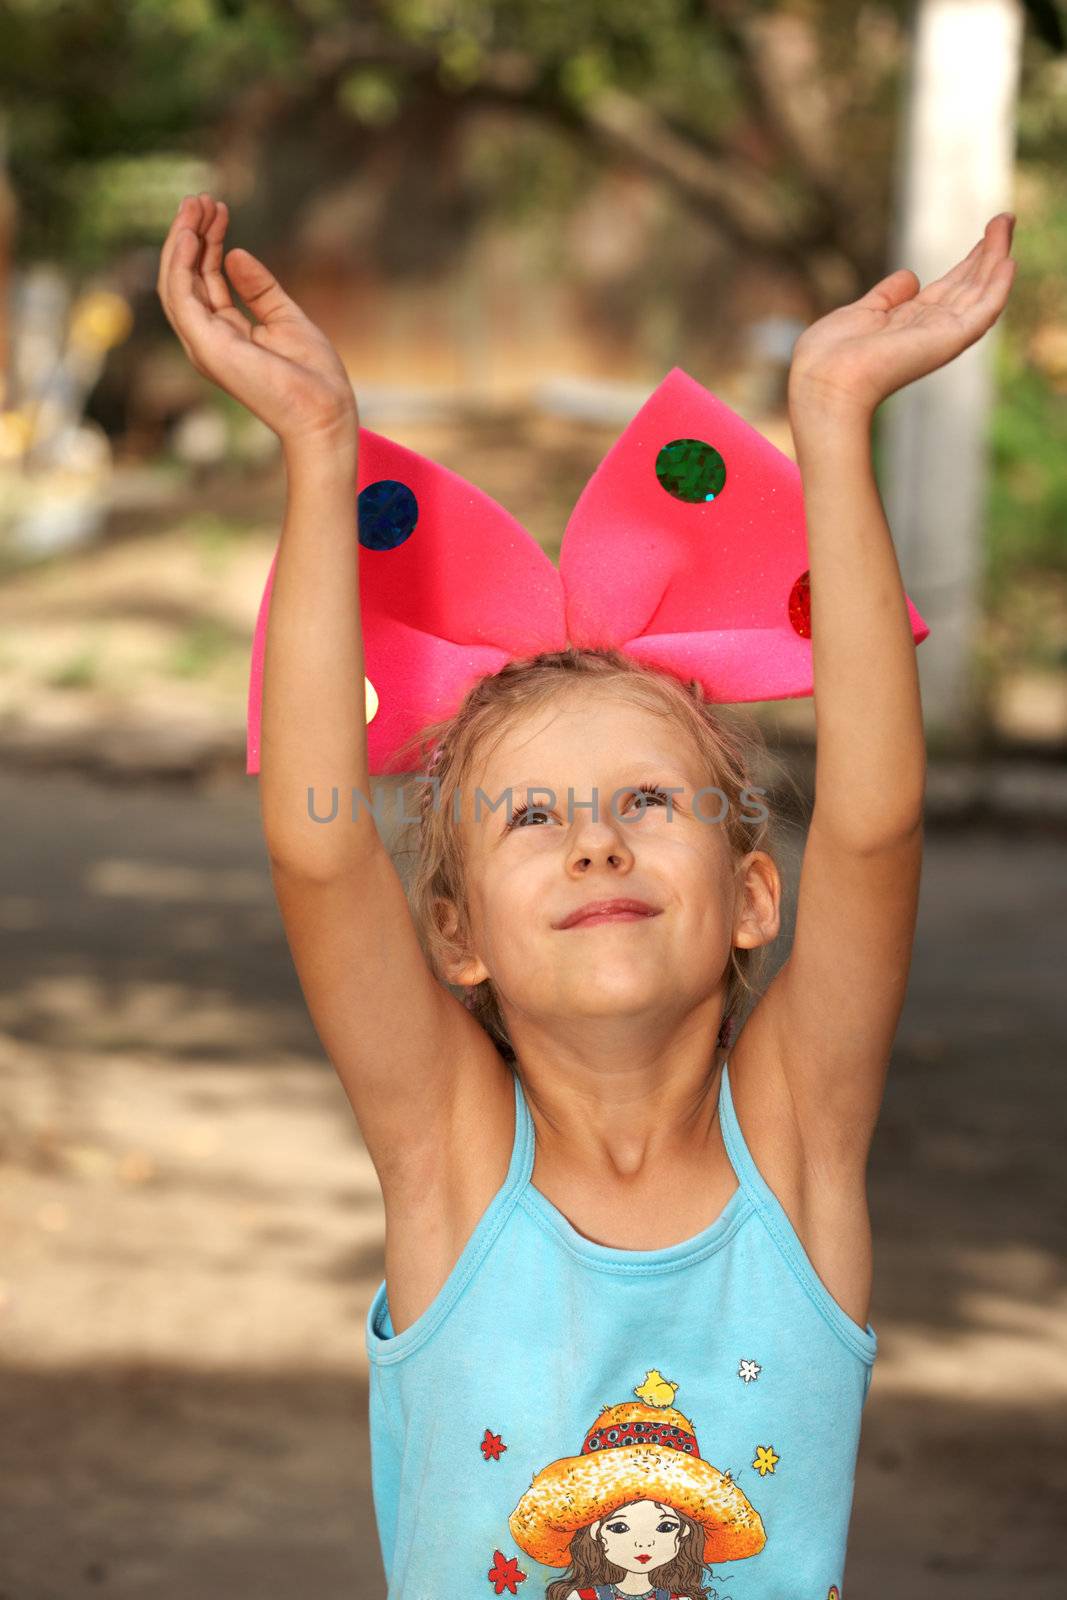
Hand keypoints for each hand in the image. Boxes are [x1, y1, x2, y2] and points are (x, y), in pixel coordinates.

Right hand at [157, 193, 358, 449]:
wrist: (325, 411)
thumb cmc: (313, 377)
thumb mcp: (285, 318)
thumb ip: (260, 289)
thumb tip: (235, 253)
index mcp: (225, 334)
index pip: (205, 280)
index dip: (209, 242)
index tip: (218, 208)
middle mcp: (208, 339)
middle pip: (186, 277)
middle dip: (190, 234)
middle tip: (201, 198)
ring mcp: (204, 344)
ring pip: (175, 282)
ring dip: (182, 240)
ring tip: (195, 205)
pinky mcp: (207, 345)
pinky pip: (181, 295)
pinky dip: (182, 262)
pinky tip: (192, 233)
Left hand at [787, 212, 1017, 417]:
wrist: (824, 382)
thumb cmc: (829, 357)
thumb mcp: (859, 314)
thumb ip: (886, 296)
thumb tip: (912, 278)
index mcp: (907, 324)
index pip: (948, 289)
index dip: (967, 263)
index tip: (984, 235)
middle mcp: (928, 331)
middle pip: (968, 287)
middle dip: (988, 253)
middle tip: (1005, 218)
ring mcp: (940, 336)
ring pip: (979, 293)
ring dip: (996, 257)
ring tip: (1006, 222)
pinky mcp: (948, 340)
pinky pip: (982, 312)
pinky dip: (998, 288)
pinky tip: (1008, 261)